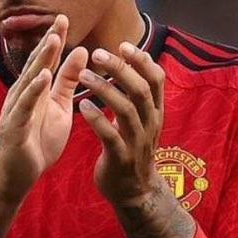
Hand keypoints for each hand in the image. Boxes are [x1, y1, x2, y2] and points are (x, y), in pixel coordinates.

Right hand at [0, 14, 88, 202]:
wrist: (15, 178)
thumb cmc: (36, 143)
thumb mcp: (59, 109)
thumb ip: (67, 82)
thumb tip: (81, 53)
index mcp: (35, 91)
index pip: (46, 60)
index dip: (56, 39)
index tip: (66, 17)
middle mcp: (23, 95)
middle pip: (37, 63)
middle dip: (49, 41)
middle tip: (62, 17)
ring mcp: (16, 109)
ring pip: (30, 80)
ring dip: (42, 59)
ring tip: (55, 39)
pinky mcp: (14, 126)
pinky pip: (24, 106)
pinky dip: (33, 90)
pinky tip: (43, 77)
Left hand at [78, 41, 166, 208]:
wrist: (134, 192)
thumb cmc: (132, 149)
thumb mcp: (141, 120)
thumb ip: (138, 94)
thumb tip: (136, 60)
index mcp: (154, 112)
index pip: (156, 79)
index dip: (142, 60)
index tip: (123, 45)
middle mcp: (149, 124)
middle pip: (139, 90)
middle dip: (120, 69)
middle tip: (98, 54)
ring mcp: (136, 142)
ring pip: (125, 110)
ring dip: (103, 89)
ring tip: (82, 76)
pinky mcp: (121, 159)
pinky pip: (110, 136)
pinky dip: (96, 119)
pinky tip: (82, 106)